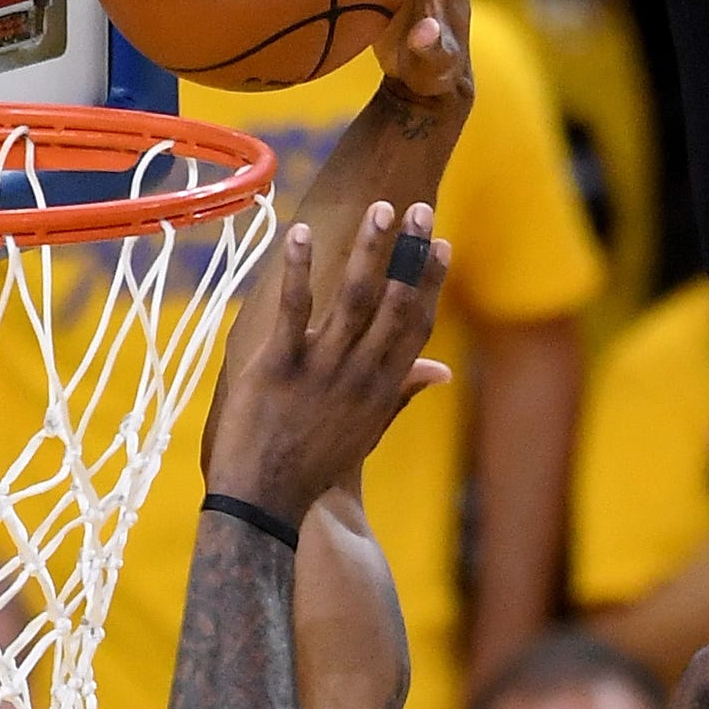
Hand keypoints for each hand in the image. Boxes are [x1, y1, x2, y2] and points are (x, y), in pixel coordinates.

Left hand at [202, 202, 452, 521]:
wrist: (264, 500)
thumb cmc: (314, 463)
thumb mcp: (367, 430)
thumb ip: (403, 392)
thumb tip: (444, 371)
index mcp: (382, 387)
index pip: (416, 324)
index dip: (430, 281)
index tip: (440, 243)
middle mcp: (360, 374)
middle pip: (395, 303)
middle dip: (410, 254)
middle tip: (421, 208)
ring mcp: (322, 369)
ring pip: (354, 299)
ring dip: (369, 250)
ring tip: (380, 210)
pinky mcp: (279, 367)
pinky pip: (294, 310)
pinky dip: (299, 269)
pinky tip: (300, 233)